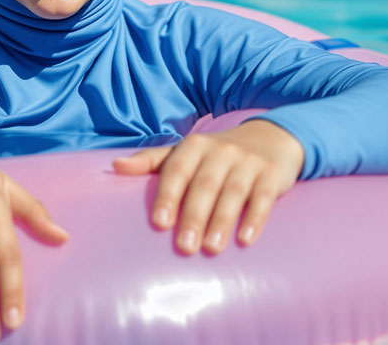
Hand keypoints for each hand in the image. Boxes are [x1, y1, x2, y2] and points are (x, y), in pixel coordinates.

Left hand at [112, 119, 302, 254]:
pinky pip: (263, 198)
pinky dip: (255, 218)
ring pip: (233, 192)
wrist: (269, 138)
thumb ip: (150, 161)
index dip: (168, 196)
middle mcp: (221, 151)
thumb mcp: (183, 152)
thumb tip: (115, 166)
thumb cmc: (215, 155)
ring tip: (211, 248)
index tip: (159, 223)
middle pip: (204, 185)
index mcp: (194, 146)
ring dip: (222, 221)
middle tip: (184, 247)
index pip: (177, 171)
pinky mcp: (272, 175)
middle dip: (193, 216)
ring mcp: (248, 162)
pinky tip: (246, 239)